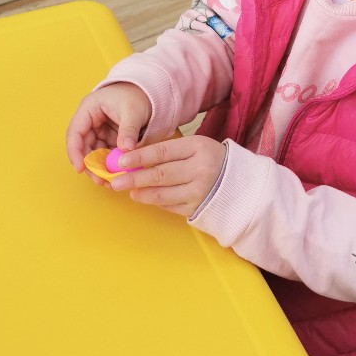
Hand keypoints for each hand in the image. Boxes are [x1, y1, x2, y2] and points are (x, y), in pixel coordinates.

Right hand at [66, 83, 151, 182]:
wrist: (150, 92)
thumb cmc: (137, 96)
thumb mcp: (133, 112)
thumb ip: (128, 130)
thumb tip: (126, 149)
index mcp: (89, 108)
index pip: (75, 132)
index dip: (75, 152)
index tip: (80, 168)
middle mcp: (90, 120)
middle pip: (83, 146)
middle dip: (90, 164)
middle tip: (99, 180)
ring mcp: (99, 129)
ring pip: (94, 152)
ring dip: (100, 166)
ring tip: (109, 180)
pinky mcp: (109, 137)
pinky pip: (106, 153)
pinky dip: (110, 163)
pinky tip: (116, 173)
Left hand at [109, 136, 226, 217]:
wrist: (239, 182)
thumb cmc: (210, 159)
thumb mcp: (194, 147)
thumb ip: (168, 151)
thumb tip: (134, 159)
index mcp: (198, 148)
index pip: (163, 151)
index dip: (140, 157)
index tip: (122, 161)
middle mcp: (200, 170)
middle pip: (161, 174)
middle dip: (135, 178)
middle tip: (116, 181)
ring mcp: (199, 192)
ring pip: (162, 194)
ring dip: (142, 193)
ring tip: (129, 190)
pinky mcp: (197, 208)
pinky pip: (170, 206)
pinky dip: (155, 202)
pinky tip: (145, 197)